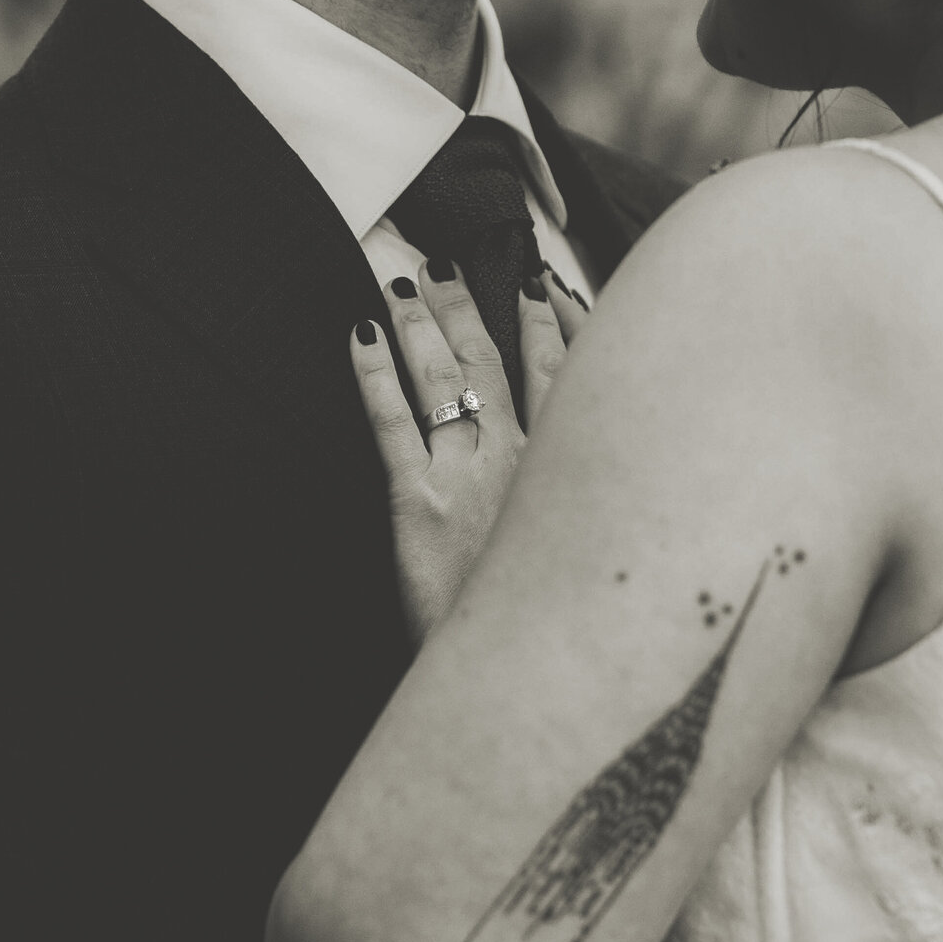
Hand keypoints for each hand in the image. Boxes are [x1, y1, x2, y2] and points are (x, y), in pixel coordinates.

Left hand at [351, 258, 586, 645]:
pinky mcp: (420, 504)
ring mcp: (471, 477)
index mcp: (563, 469)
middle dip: (468, 304)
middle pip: (494, 361)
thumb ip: (577, 499)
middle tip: (445, 262)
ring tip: (400, 281)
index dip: (551, 321)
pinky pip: (392, 422)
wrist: (521, 679)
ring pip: (445, 378)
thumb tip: (571, 468)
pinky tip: (358, 337)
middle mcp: (523, 460)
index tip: (540, 282)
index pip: (562, 372)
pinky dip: (373, 374)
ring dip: (420, 322)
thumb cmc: (549, 622)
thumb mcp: (584, 554)